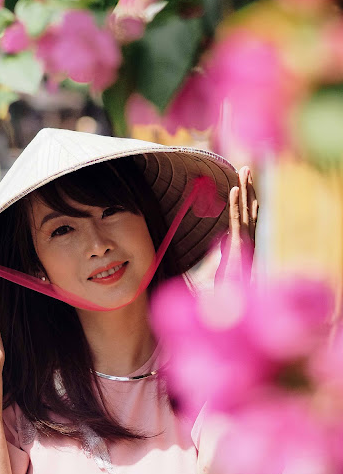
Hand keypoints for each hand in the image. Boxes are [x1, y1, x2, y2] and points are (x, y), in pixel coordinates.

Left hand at [215, 166, 257, 286]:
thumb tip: (223, 239)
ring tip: (243, 171)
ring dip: (245, 189)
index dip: (247, 198)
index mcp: (245, 242)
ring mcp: (244, 241)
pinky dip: (235, 203)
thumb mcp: (223, 264)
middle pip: (250, 208)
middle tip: (246, 168)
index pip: (248, 215)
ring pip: (245, 210)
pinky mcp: (237, 245)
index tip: (243, 182)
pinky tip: (233, 188)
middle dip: (248, 187)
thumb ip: (225, 249)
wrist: (229, 304)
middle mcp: (248, 239)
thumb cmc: (226, 288)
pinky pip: (235, 220)